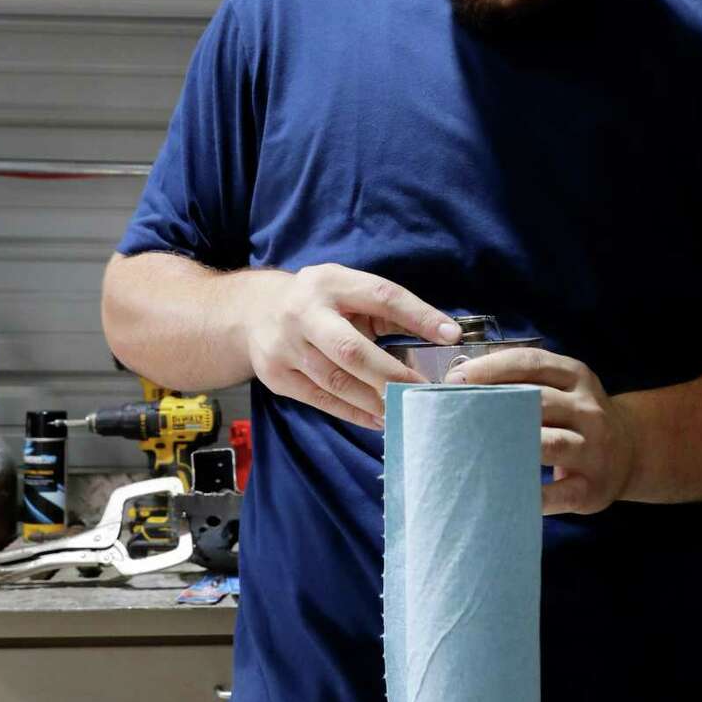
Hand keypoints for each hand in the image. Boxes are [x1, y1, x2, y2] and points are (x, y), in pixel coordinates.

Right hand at [246, 264, 460, 428]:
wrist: (251, 313)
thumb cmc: (317, 302)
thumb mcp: (346, 289)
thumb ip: (386, 310)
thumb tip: (441, 334)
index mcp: (330, 283)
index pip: (381, 296)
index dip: (418, 316)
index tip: (450, 335)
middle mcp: (304, 313)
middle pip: (350, 350)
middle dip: (391, 374)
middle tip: (424, 391)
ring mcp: (285, 348)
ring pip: (335, 382)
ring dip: (375, 400)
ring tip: (406, 409)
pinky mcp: (276, 377)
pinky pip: (321, 400)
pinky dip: (353, 412)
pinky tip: (379, 418)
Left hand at [445, 347, 636, 515]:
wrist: (632, 452)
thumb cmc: (577, 418)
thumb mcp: (565, 387)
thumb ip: (526, 380)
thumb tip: (462, 379)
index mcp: (576, 377)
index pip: (531, 363)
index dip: (491, 368)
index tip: (455, 379)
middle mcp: (588, 410)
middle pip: (537, 402)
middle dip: (492, 407)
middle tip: (453, 416)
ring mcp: (594, 449)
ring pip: (549, 444)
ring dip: (509, 448)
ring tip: (471, 452)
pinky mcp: (592, 487)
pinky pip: (558, 493)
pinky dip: (531, 496)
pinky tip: (503, 496)